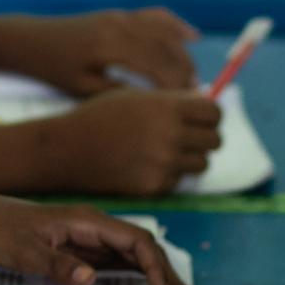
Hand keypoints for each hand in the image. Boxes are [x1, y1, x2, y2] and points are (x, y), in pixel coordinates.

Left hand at [0, 195, 196, 284]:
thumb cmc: (1, 231)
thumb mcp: (25, 250)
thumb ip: (57, 263)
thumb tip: (92, 277)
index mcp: (88, 222)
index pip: (136, 242)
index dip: (156, 269)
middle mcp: (98, 228)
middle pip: (148, 252)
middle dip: (171, 282)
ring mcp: (95, 239)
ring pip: (141, 260)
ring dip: (164, 284)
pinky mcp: (89, 251)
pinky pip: (126, 266)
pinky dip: (145, 283)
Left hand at [3, 9, 198, 93]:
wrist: (33, 40)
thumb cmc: (55, 70)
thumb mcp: (82, 89)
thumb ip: (118, 93)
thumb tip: (156, 103)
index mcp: (110, 46)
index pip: (157, 66)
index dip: (176, 86)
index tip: (187, 105)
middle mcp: (120, 26)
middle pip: (166, 48)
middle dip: (185, 72)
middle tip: (195, 97)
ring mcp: (121, 16)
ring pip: (165, 32)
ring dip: (183, 54)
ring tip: (192, 78)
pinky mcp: (119, 14)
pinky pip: (155, 16)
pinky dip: (175, 26)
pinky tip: (191, 38)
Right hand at [36, 90, 223, 196]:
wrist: (70, 149)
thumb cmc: (101, 116)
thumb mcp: (137, 97)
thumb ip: (172, 101)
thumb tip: (204, 106)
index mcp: (168, 107)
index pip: (214, 114)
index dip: (211, 116)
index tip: (203, 119)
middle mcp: (171, 135)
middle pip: (215, 140)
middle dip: (205, 137)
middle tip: (189, 137)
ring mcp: (164, 163)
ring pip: (202, 164)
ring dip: (191, 158)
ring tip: (167, 151)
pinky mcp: (155, 186)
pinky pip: (178, 180)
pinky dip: (169, 174)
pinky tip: (146, 165)